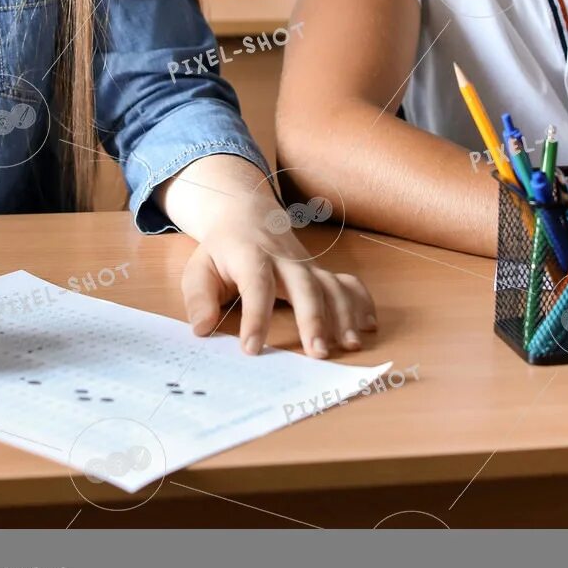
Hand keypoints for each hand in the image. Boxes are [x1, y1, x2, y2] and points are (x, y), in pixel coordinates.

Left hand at [180, 205, 376, 358]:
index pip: (256, 285)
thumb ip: (199, 298)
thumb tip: (202, 329)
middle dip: (314, 319)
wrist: (248, 214)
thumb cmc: (222, 249)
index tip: (252, 348)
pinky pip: (346, 283)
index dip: (255, 317)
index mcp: (250, 256)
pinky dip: (361, 301)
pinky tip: (368, 325)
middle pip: (305, 285)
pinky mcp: (319, 272)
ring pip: (331, 285)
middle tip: (318, 353)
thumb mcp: (199, 269)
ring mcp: (307, 265)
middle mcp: (284, 259)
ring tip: (349, 345)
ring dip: (344, 314)